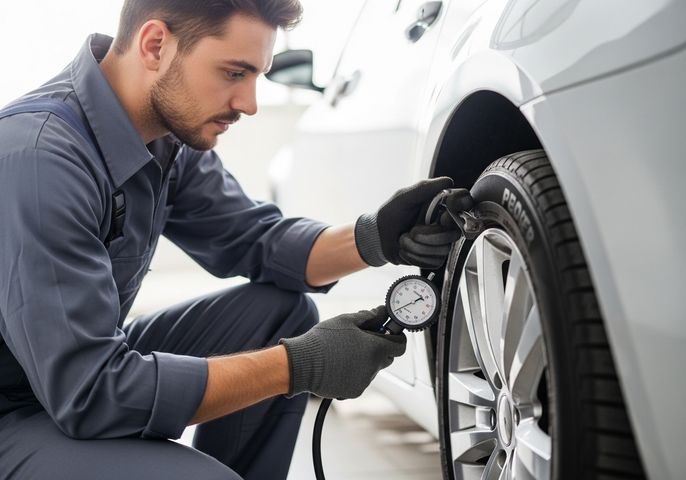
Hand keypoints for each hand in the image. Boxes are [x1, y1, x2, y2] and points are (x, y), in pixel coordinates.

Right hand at [279, 306, 405, 398]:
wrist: (302, 364)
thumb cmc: (323, 340)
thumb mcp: (346, 321)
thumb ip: (369, 316)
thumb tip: (382, 312)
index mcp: (375, 349)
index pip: (400, 345)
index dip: (396, 337)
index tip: (388, 332)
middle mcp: (373, 368)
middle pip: (387, 357)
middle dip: (379, 348)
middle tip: (362, 339)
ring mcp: (364, 382)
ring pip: (372, 369)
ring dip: (365, 360)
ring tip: (344, 352)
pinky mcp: (353, 392)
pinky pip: (360, 379)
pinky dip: (355, 372)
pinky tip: (339, 365)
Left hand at [354, 178, 473, 267]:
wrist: (378, 238)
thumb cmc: (390, 215)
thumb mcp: (404, 197)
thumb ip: (425, 188)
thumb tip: (448, 181)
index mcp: (441, 204)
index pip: (464, 202)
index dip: (458, 208)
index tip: (442, 214)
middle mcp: (445, 223)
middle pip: (454, 232)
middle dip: (428, 235)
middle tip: (412, 231)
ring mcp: (442, 241)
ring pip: (443, 249)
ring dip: (417, 246)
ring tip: (405, 239)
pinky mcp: (435, 258)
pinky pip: (434, 261)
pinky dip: (415, 256)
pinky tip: (407, 249)